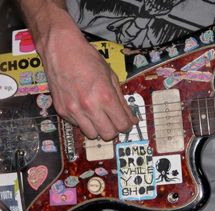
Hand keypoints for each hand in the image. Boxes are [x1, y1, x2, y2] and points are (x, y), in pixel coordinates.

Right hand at [37, 25, 136, 139]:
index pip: (122, 125)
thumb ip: (122, 101)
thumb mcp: (111, 77)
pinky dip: (83, 121)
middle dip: (114, 129)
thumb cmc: (88, 60)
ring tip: (97, 115)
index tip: (126, 122)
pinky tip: (82, 108)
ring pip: (92, 135)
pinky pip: (77, 125)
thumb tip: (131, 119)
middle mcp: (89, 107)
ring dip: (98, 128)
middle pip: (108, 135)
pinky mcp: (62, 111)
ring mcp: (74, 110)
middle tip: (112, 120)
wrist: (61, 50)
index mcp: (105, 97)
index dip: (127, 125)